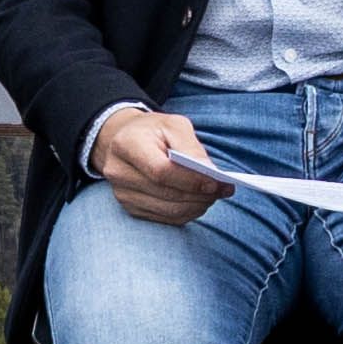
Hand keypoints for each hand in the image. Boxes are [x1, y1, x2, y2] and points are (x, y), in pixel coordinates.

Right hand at [86, 101, 231, 222]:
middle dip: (200, 194)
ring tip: (214, 195)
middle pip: (166, 193)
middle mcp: (119, 172)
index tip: (216, 182)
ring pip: (169, 210)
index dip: (191, 180)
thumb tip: (210, 174)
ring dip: (197, 205)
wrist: (123, 140)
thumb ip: (192, 148)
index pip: (161, 171)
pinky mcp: (131, 209)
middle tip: (224, 190)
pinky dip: (187, 212)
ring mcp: (123, 194)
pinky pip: (166, 218)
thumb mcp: (173, 125)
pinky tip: (198, 201)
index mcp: (127, 144)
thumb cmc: (153, 130)